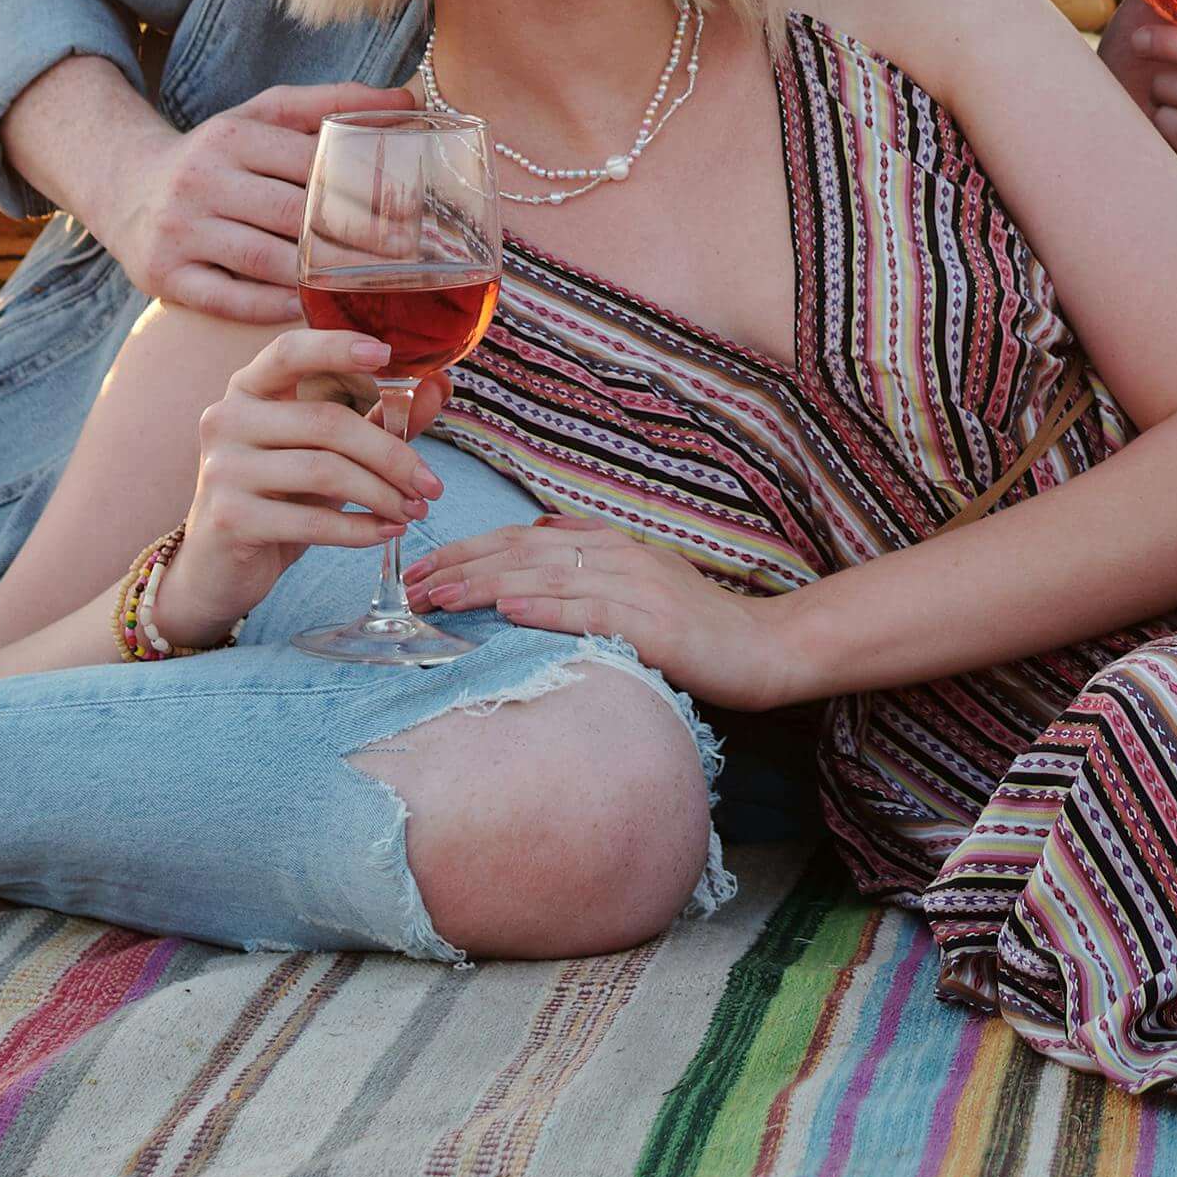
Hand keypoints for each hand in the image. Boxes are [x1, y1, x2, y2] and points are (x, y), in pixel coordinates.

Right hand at [92, 79, 412, 323]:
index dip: (362, 188)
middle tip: (404, 257)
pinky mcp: (164, 274)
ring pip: (263, 260)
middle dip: (353, 238)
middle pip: (292, 215)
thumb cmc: (218, 153)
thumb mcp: (264, 116)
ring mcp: (180, 231)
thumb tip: (408, 97)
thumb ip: (332, 103)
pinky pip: (226, 298)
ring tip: (370, 286)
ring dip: (319, 277)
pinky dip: (271, 306)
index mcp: (231, 137)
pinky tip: (309, 308)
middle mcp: (200, 181)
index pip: (309, 164)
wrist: (126, 186)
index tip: (410, 210)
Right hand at [145, 322, 441, 645]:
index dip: (336, 347)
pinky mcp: (229, 518)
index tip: (387, 353)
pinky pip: (312, 520)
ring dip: (382, 495)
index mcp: (248, 389)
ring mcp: (222, 468)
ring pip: (325, 471)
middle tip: (431, 484)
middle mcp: (226, 419)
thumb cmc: (280, 496)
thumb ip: (378, 418)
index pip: (289, 351)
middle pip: (327, 422)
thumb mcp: (327, 453)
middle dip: (392, 455)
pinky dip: (360, 529)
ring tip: (413, 511)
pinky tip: (385, 532)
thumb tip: (440, 386)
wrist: (218, 566)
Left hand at [401, 515, 813, 707]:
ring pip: (546, 578)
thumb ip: (591, 553)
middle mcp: (617, 554)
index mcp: (610, 544)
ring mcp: (636, 583)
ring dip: (487, 586)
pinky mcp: (651, 619)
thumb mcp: (641, 577)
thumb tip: (537, 529)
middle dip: (463, 568)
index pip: (524, 541)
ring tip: (442, 597)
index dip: (470, 552)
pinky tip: (507, 610)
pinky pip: (587, 610)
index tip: (425, 571)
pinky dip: (544, 608)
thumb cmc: (698, 623)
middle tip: (414, 588)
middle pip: (524, 554)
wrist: (763, 647)